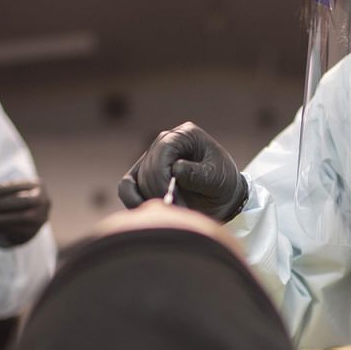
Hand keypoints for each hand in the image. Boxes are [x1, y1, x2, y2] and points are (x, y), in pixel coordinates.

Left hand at [0, 179, 49, 247]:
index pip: (15, 186)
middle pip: (19, 202)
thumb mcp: (11, 190)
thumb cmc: (18, 198)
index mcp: (37, 185)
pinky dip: (0, 228)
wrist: (34, 215)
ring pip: (18, 218)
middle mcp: (43, 201)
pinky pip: (16, 231)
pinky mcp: (34, 231)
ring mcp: (41, 218)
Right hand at [117, 122, 246, 221]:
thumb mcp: (218, 178)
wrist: (224, 197)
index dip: (162, 176)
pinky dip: (132, 200)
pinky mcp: (143, 176)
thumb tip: (176, 169)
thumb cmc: (224, 183)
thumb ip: (199, 174)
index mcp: (185, 135)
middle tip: (178, 213)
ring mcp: (152, 158)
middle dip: (160, 193)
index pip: (162, 151)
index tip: (171, 200)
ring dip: (151, 200)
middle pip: (148, 167)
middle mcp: (165, 142)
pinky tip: (148, 213)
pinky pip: (126, 187)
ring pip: (136, 180)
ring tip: (172, 214)